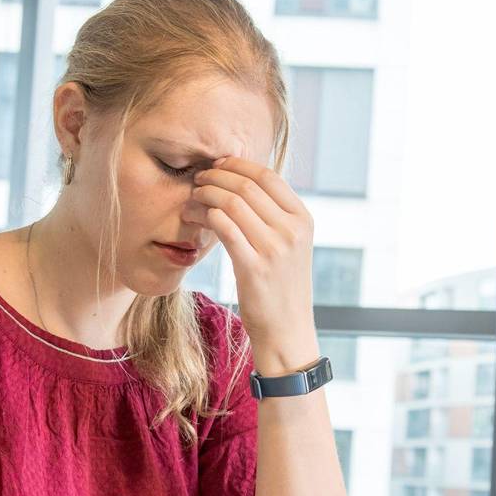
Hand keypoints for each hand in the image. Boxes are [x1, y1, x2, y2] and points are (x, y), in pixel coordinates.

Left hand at [191, 157, 315, 354]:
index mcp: (303, 219)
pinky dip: (206, 215)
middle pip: (247, 186)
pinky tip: (195, 217)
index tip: (218, 164)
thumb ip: (274, 216)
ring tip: (192, 198)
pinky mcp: (254, 267)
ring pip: (232, 203)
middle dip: (217, 176)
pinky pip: (224, 227)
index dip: (238, 165)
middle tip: (198, 179)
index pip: (268, 176)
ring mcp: (275, 249)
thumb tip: (243, 185)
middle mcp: (292, 230)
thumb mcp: (290, 246)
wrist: (287, 330)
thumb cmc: (282, 287)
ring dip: (206, 194)